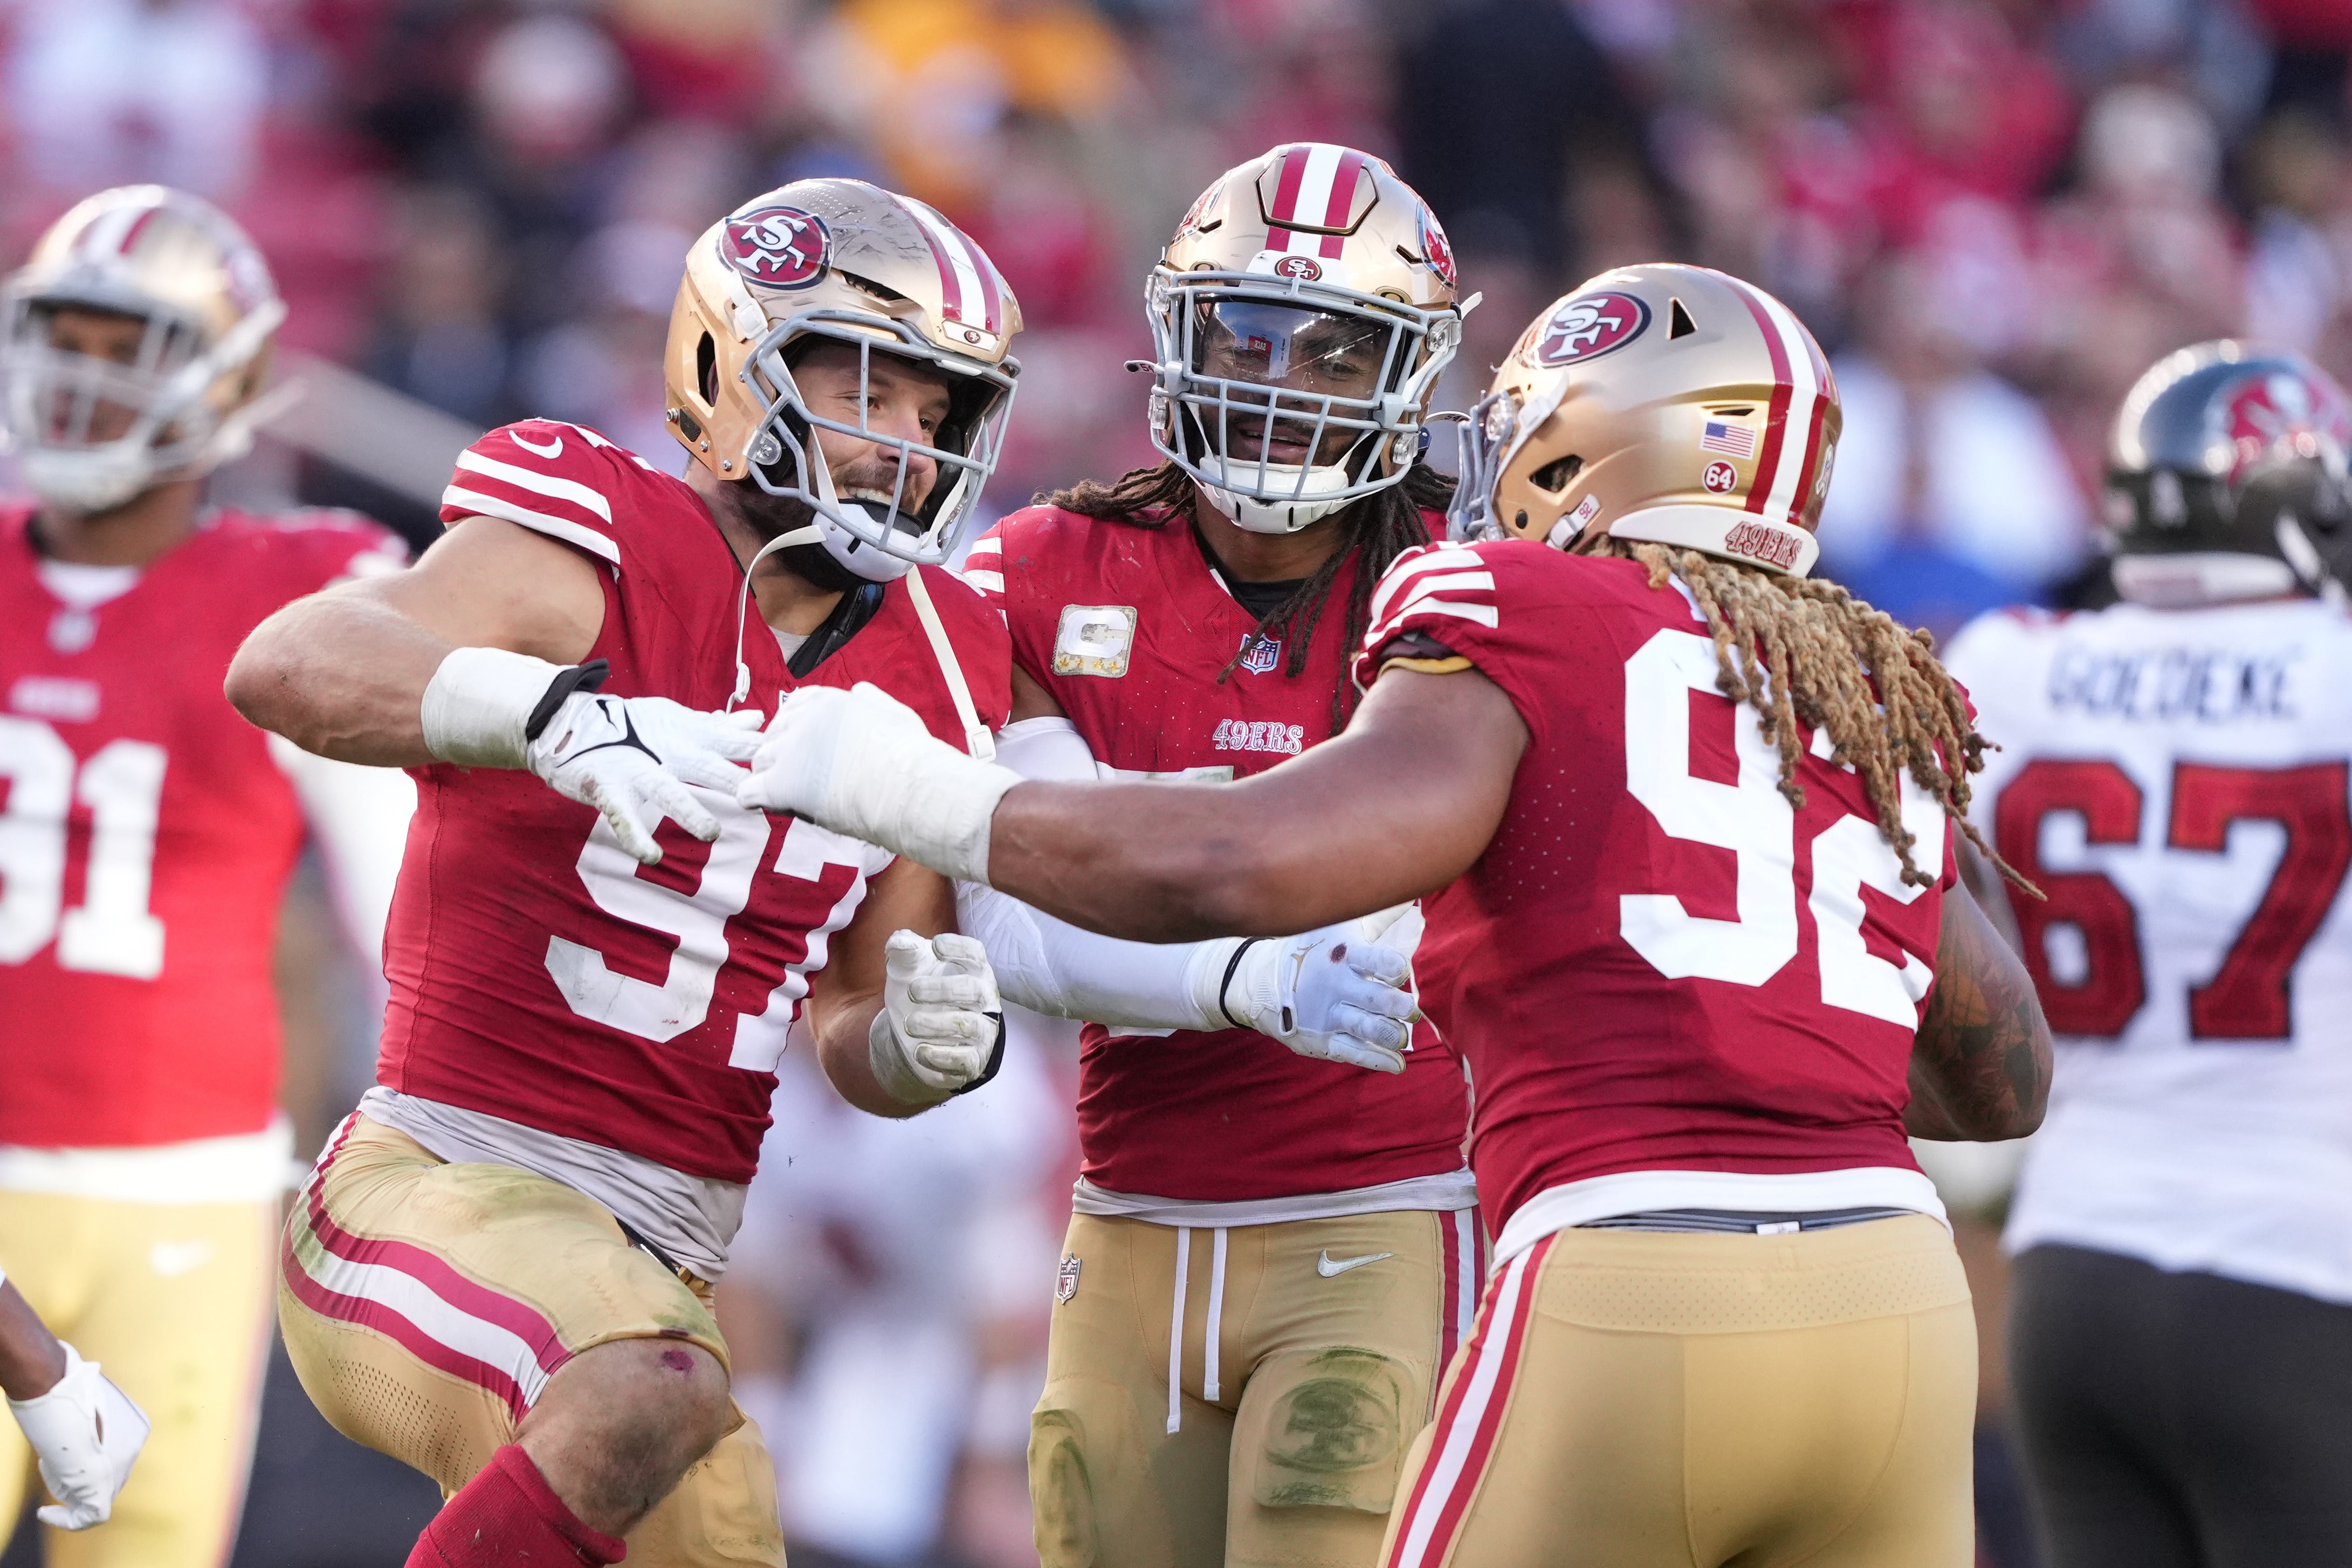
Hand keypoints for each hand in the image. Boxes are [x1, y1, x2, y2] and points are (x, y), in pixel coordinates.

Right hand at [8, 1344, 149, 1529]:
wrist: (58, 1389)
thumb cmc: (66, 1388)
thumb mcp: (86, 1400)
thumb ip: (91, 1417)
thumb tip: (82, 1414)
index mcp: (136, 1427)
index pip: (114, 1456)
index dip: (87, 1457)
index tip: (64, 1450)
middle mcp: (134, 1448)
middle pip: (107, 1475)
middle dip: (81, 1475)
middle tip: (55, 1461)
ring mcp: (121, 1469)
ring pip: (97, 1494)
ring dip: (71, 1491)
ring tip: (52, 1470)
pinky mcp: (103, 1488)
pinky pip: (92, 1516)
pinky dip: (67, 1519)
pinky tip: (46, 1512)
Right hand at [529, 694, 761, 865]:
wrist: (568, 722)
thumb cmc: (633, 728)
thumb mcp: (679, 722)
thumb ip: (720, 728)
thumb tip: (757, 720)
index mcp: (688, 735)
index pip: (731, 741)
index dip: (760, 751)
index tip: (794, 761)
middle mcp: (667, 751)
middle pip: (708, 767)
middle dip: (737, 781)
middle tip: (767, 797)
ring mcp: (637, 770)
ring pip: (667, 792)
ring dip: (689, 812)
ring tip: (711, 835)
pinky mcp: (607, 787)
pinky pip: (622, 816)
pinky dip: (636, 836)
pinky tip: (652, 856)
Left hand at [737, 684, 1018, 884]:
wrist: (911, 793)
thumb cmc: (913, 760)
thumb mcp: (896, 715)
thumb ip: (871, 701)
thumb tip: (859, 689)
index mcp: (830, 702)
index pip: (793, 709)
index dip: (797, 733)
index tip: (809, 753)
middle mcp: (804, 720)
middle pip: (774, 736)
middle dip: (783, 757)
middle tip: (804, 782)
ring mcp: (790, 751)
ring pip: (760, 763)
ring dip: (771, 779)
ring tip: (794, 799)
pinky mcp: (782, 784)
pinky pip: (749, 791)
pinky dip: (754, 800)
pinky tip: (768, 806)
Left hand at [867, 931, 1006, 1104]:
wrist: (921, 1036)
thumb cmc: (923, 992)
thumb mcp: (910, 970)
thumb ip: (904, 952)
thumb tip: (897, 942)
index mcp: (974, 970)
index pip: (975, 955)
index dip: (959, 949)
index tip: (935, 946)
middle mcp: (984, 999)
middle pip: (973, 990)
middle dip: (943, 989)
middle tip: (912, 990)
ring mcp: (981, 1030)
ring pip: (968, 1026)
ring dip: (937, 1024)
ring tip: (909, 1024)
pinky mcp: (973, 1059)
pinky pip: (965, 1060)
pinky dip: (942, 1056)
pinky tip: (920, 1051)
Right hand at [1224, 905, 1424, 1073]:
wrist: (1262, 981)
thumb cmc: (1314, 950)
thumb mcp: (1339, 927)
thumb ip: (1378, 917)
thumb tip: (1409, 892)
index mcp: (1344, 955)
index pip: (1375, 960)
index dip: (1393, 967)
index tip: (1401, 972)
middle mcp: (1338, 986)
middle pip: (1376, 1000)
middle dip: (1399, 1006)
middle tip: (1408, 1008)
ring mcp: (1329, 1016)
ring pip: (1368, 1030)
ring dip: (1392, 1035)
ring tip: (1401, 1035)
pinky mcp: (1323, 1041)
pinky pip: (1354, 1053)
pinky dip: (1379, 1060)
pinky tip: (1397, 1064)